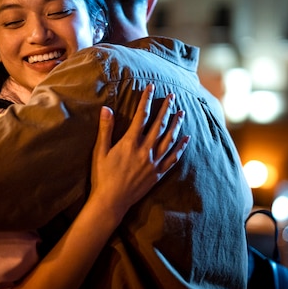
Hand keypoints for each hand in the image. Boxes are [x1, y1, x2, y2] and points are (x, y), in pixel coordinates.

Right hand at [90, 84, 189, 221]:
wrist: (112, 201)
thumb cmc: (103, 175)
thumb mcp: (101, 151)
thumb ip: (106, 129)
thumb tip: (106, 108)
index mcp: (130, 143)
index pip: (141, 116)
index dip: (147, 100)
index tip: (151, 87)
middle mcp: (145, 150)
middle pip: (159, 125)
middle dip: (166, 108)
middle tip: (172, 96)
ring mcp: (154, 162)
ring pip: (169, 139)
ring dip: (176, 124)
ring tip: (182, 112)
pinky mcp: (158, 173)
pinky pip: (173, 158)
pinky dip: (181, 147)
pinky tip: (186, 138)